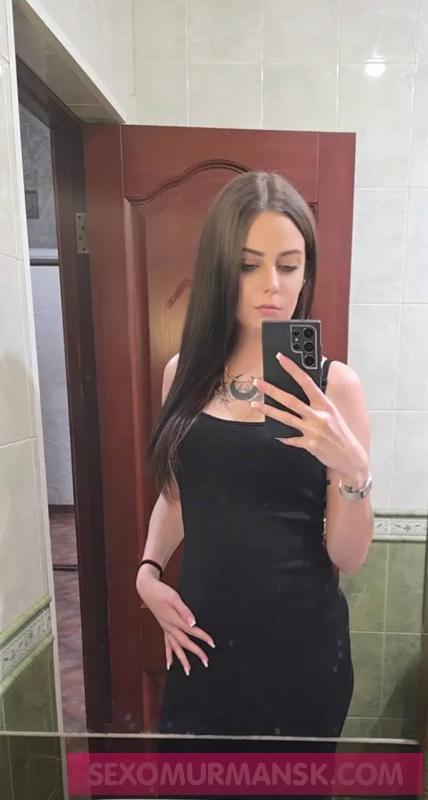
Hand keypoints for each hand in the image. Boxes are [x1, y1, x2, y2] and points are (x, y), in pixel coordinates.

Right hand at [136, 571, 214, 674]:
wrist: (147, 589)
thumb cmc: (161, 592)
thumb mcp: (174, 598)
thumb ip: (185, 611)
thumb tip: (193, 623)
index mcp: (174, 620)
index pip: (192, 631)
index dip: (203, 637)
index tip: (212, 644)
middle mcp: (169, 627)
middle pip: (185, 643)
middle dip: (196, 653)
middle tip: (206, 662)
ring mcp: (166, 628)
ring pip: (175, 648)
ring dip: (182, 660)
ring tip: (188, 671)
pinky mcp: (163, 627)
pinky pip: (166, 645)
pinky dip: (168, 655)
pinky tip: (170, 664)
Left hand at [251, 353, 366, 480]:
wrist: (351, 456)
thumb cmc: (341, 433)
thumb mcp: (333, 412)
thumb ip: (317, 402)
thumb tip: (301, 389)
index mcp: (325, 404)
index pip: (306, 381)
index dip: (292, 368)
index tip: (281, 359)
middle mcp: (318, 416)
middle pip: (290, 400)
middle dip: (272, 390)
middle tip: (258, 383)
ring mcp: (313, 430)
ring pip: (285, 418)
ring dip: (268, 410)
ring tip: (255, 405)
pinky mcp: (309, 444)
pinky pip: (290, 439)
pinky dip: (281, 435)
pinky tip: (272, 432)